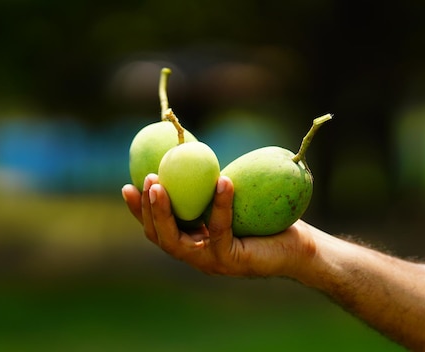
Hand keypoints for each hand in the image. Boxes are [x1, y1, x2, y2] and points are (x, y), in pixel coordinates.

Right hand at [122, 174, 316, 277]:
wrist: (298, 246)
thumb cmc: (265, 220)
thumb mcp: (232, 199)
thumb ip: (209, 186)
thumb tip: (191, 151)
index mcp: (193, 241)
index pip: (157, 228)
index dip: (138, 211)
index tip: (126, 186)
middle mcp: (197, 255)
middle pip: (161, 237)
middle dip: (147, 210)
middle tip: (146, 182)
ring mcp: (212, 262)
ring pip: (178, 242)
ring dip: (166, 213)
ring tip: (161, 185)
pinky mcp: (232, 261)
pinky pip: (220, 230)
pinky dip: (219, 205)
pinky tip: (222, 181)